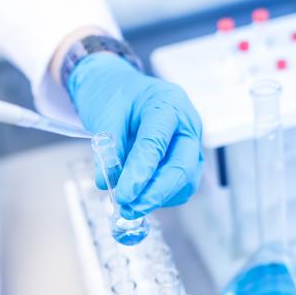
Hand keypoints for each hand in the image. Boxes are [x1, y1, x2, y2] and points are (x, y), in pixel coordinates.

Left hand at [68, 53, 202, 216]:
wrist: (119, 85)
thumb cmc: (115, 93)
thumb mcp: (104, 113)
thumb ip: (108, 148)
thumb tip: (107, 182)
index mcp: (167, 103)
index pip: (156, 143)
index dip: (140, 173)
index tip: (124, 195)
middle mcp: (186, 123)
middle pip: (182, 167)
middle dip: (155, 194)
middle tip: (129, 209)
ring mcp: (190, 142)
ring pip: (185, 180)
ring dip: (158, 198)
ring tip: (130, 205)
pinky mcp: (186, 157)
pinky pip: (180, 184)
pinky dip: (160, 194)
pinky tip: (139, 195)